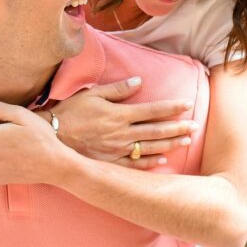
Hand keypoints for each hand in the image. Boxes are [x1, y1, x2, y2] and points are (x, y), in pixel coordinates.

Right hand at [43, 77, 196, 168]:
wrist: (52, 139)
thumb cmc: (70, 113)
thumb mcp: (91, 94)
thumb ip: (116, 89)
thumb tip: (138, 81)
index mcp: (119, 114)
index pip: (152, 110)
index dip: (171, 107)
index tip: (187, 104)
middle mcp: (122, 134)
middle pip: (156, 130)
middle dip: (177, 127)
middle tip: (195, 125)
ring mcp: (117, 151)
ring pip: (149, 147)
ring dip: (169, 144)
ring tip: (186, 140)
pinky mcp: (110, 163)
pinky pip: (134, 165)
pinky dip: (150, 163)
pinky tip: (163, 160)